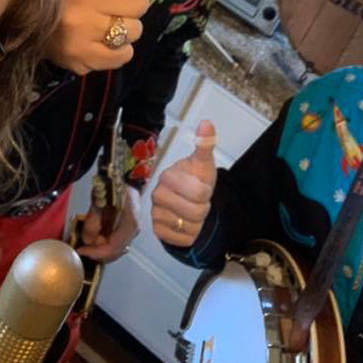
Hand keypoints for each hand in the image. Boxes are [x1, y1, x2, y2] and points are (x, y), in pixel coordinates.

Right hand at [48, 0, 150, 74]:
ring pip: (133, 30)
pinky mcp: (78, 55)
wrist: (23, 10)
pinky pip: (122, 55)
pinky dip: (114, 51)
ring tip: (97, 19)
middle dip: (126, 2)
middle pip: (140, 4)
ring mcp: (78, 26)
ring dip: (121, 28)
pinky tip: (94, 38)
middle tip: (102, 0)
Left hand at [76, 184, 139, 262]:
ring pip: (115, 249)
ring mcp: (131, 231)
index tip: (82, 250)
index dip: (95, 252)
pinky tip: (94, 238)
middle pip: (114, 252)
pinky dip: (103, 243)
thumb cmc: (113, 185)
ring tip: (87, 243)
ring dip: (100, 248)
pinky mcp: (127, 230)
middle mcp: (133, 230)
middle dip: (97, 252)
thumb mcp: (99, 201)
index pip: (113, 247)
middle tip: (82, 248)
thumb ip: (93, 221)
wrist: (124, 177)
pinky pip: (115, 243)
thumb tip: (87, 240)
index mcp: (129, 224)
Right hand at [151, 120, 216, 246]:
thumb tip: (206, 123)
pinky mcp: (158, 232)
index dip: (207, 192)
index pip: (199, 192)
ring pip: (189, 227)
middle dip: (204, 208)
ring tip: (192, 212)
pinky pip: (182, 239)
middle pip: (196, 211)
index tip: (202, 187)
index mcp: (168, 176)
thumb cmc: (196, 180)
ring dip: (197, 222)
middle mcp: (157, 195)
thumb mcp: (204, 163)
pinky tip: (185, 223)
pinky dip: (190, 235)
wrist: (189, 202)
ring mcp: (155, 214)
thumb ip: (205, 144)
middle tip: (199, 201)